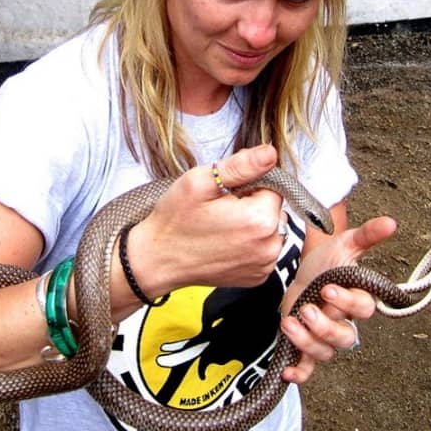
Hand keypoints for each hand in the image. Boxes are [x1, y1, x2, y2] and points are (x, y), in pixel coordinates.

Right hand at [130, 145, 288, 294]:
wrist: (157, 261)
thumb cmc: (175, 221)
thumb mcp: (200, 182)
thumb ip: (240, 166)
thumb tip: (269, 153)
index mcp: (260, 220)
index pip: (273, 186)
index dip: (248, 185)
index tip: (224, 194)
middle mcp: (269, 246)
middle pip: (274, 208)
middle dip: (252, 204)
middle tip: (219, 210)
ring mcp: (264, 265)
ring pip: (270, 228)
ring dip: (253, 223)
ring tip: (221, 227)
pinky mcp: (258, 277)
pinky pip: (263, 248)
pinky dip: (250, 243)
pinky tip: (225, 243)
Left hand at [278, 216, 396, 383]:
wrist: (302, 272)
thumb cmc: (327, 262)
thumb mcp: (344, 245)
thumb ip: (367, 236)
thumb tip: (391, 222)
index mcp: (357, 299)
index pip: (362, 308)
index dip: (346, 302)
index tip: (327, 289)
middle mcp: (345, 322)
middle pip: (345, 337)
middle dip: (324, 327)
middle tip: (306, 310)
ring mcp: (325, 337)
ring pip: (325, 351)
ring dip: (307, 341)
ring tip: (289, 323)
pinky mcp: (306, 345)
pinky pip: (308, 367)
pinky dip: (300, 373)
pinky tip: (287, 371)